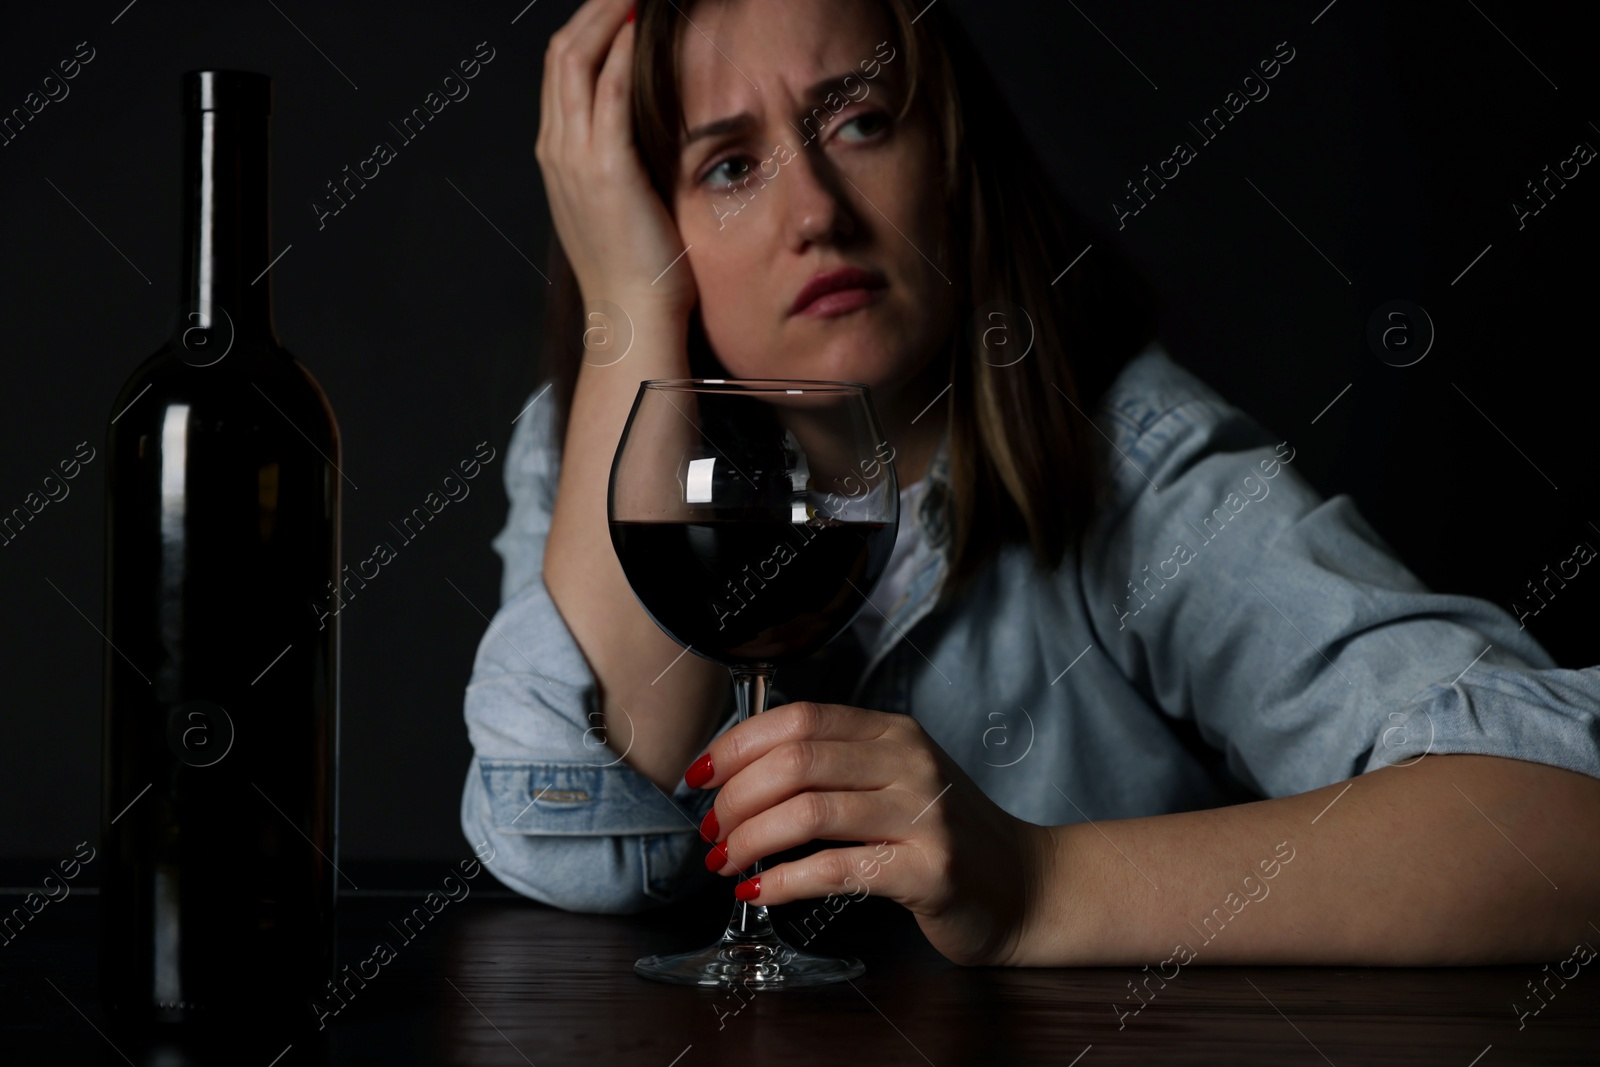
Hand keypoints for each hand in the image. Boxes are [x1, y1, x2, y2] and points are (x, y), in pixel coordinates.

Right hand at [536, 0, 695, 317]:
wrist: (631, 317)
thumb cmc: (638, 270)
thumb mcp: (620, 204)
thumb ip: (622, 162)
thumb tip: (648, 130)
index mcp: (558, 156)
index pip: (562, 71)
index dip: (588, 29)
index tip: (619, 5)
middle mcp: (557, 149)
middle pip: (562, 53)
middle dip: (593, 10)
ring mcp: (575, 158)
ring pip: (578, 61)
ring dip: (607, 17)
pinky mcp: (606, 169)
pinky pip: (609, 93)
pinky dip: (623, 52)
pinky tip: (642, 28)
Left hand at [686, 701, 1054, 965]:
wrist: (1024, 886)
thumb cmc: (944, 834)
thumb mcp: (896, 778)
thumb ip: (836, 763)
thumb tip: (741, 770)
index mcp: (893, 731)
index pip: (800, 718)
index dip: (737, 744)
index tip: (700, 775)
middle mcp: (910, 763)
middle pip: (797, 762)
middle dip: (735, 797)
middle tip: (709, 831)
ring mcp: (924, 815)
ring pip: (810, 812)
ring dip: (750, 838)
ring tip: (726, 861)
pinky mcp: (929, 871)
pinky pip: (837, 869)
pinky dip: (783, 881)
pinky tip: (759, 891)